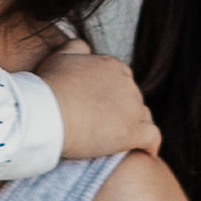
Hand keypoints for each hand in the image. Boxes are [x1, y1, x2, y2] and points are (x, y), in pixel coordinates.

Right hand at [39, 46, 160, 160]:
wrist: (47, 113)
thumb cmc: (50, 86)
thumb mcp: (60, 56)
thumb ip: (76, 48)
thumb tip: (86, 48)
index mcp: (113, 65)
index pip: (121, 80)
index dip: (111, 94)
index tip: (99, 106)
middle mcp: (128, 83)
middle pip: (132, 99)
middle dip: (122, 111)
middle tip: (105, 126)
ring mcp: (133, 108)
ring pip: (144, 117)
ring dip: (136, 126)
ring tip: (122, 140)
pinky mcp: (133, 132)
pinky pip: (152, 138)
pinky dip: (151, 145)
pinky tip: (146, 152)